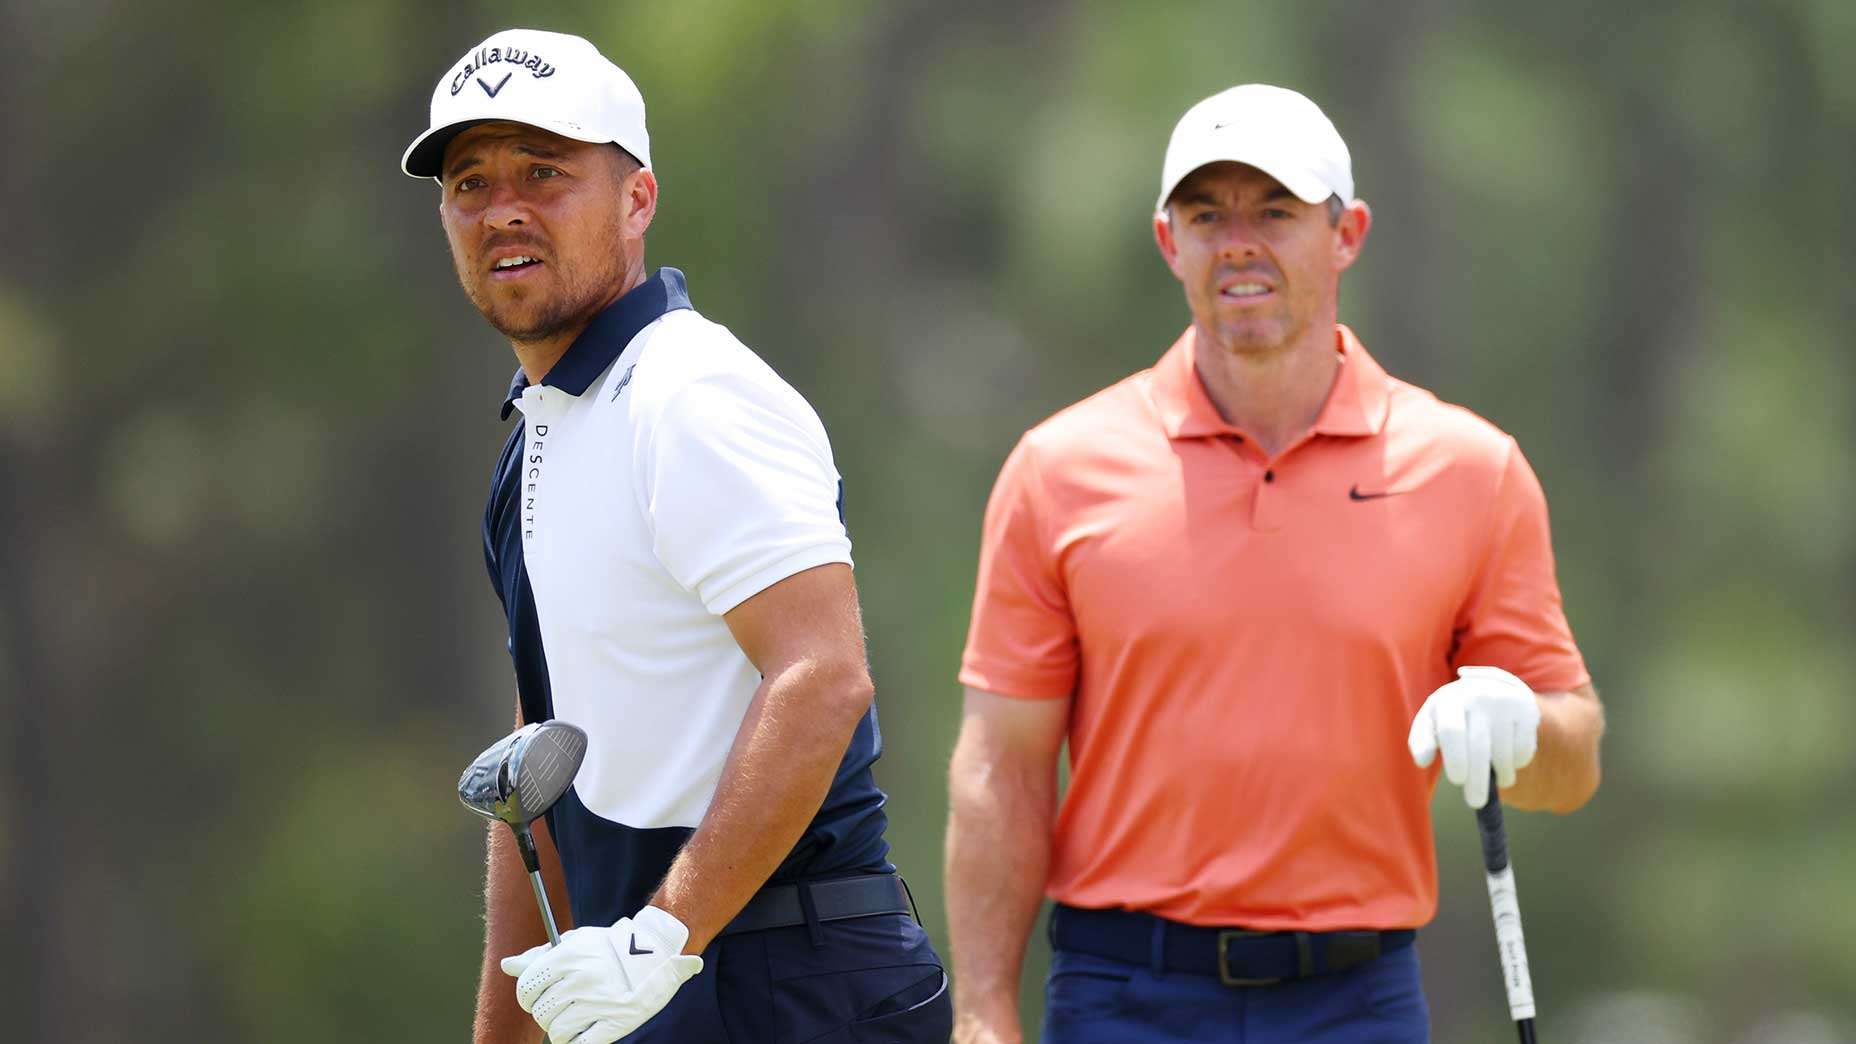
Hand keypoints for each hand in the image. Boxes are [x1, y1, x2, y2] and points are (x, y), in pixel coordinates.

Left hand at [500, 906, 703, 1043]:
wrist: (657, 953)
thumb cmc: (609, 948)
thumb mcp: (576, 943)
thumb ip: (539, 956)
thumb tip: (507, 965)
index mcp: (567, 956)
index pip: (526, 987)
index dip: (527, 996)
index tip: (536, 998)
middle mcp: (579, 979)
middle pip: (540, 1012)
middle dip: (547, 1013)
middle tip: (563, 1005)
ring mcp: (597, 1003)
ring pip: (557, 1032)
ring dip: (563, 1029)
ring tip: (578, 1017)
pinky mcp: (615, 1022)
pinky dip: (577, 1041)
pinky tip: (586, 1030)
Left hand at [1407, 666, 1539, 808]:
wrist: (1489, 689)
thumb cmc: (1453, 715)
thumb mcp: (1432, 721)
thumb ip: (1421, 741)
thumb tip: (1422, 762)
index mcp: (1450, 699)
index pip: (1452, 731)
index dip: (1456, 759)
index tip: (1457, 781)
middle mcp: (1479, 696)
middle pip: (1479, 747)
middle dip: (1477, 780)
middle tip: (1475, 802)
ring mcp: (1506, 703)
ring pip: (1504, 753)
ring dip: (1500, 775)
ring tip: (1494, 779)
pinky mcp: (1528, 711)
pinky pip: (1523, 750)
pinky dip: (1516, 764)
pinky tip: (1507, 760)